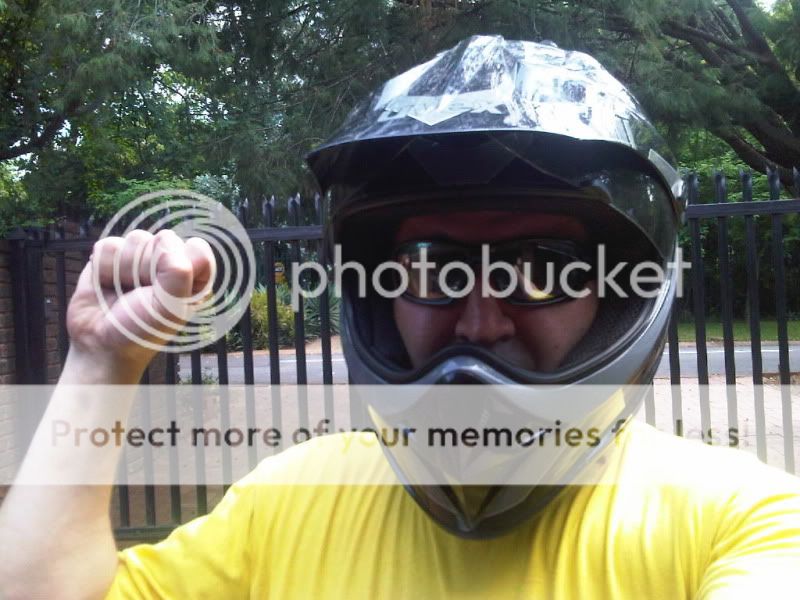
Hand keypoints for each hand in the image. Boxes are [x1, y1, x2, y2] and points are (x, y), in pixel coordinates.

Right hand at [66, 229, 214, 377]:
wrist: (100, 345)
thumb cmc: (142, 331)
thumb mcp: (170, 309)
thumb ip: (178, 274)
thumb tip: (168, 241)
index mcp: (193, 276)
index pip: (197, 248)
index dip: (181, 264)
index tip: (169, 288)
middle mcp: (169, 263)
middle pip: (164, 238)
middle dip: (151, 268)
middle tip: (144, 294)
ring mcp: (140, 258)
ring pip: (136, 238)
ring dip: (126, 269)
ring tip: (126, 292)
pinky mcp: (112, 257)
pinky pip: (108, 246)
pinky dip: (104, 268)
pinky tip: (107, 285)